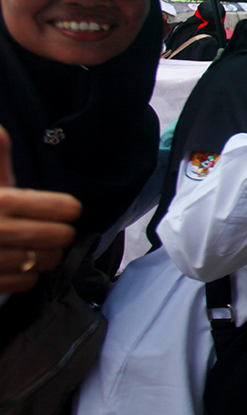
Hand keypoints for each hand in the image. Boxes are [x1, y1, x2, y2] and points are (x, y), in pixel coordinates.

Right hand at [0, 124, 80, 291]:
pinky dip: (28, 275)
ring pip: (44, 261)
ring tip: (39, 247)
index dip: (66, 208)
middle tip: (58, 230)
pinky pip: (24, 283)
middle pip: (58, 236)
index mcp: (0, 201)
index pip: (56, 207)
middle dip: (61, 233)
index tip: (70, 209)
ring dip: (47, 255)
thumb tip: (1, 132)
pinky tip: (19, 264)